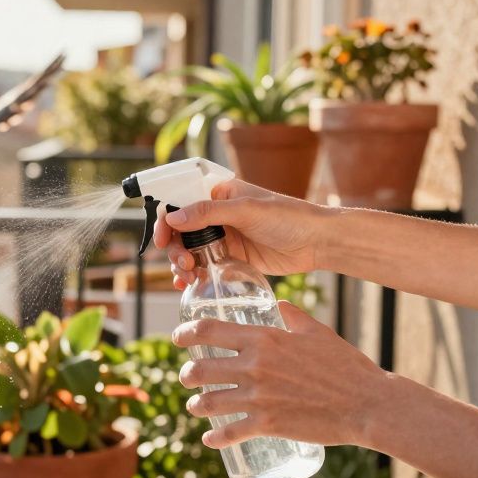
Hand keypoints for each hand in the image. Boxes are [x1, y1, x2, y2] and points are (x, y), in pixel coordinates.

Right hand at [154, 178, 331, 288]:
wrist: (318, 242)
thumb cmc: (289, 217)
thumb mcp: (246, 210)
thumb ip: (208, 213)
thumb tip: (172, 218)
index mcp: (219, 194)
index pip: (180, 203)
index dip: (165, 221)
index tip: (160, 240)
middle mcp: (218, 214)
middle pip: (181, 231)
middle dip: (175, 248)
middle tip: (184, 264)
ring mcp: (224, 237)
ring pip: (190, 251)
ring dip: (182, 264)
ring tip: (188, 277)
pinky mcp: (233, 258)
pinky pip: (205, 266)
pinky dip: (194, 274)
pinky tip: (190, 284)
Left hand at [172, 302, 394, 448]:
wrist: (367, 404)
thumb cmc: (346, 365)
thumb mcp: (318, 332)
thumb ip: (294, 317)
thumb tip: (281, 305)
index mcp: (263, 338)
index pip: (208, 330)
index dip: (185, 334)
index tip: (178, 338)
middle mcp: (254, 366)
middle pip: (199, 369)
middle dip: (188, 374)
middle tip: (189, 378)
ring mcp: (257, 397)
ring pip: (207, 402)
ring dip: (196, 405)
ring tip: (196, 406)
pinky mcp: (266, 424)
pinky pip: (228, 433)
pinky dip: (214, 437)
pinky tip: (209, 439)